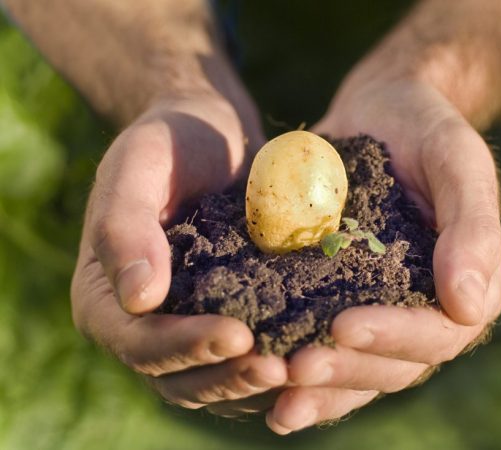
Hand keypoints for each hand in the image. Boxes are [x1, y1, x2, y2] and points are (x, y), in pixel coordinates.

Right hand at [71, 91, 287, 409]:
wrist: (210, 136)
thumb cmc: (169, 142)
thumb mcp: (140, 165)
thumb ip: (125, 226)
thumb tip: (138, 298)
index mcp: (106, 296)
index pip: (139, 341)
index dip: (185, 346)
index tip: (237, 336)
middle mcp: (142, 324)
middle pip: (180, 377)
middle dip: (228, 377)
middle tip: (279, 370)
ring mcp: (186, 326)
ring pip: (216, 379)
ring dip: (254, 384)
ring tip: (300, 370)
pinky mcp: (225, 319)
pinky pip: (244, 359)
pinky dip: (273, 365)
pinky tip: (310, 355)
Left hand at [262, 80, 500, 433]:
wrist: (377, 112)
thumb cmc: (425, 128)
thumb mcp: (456, 160)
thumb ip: (471, 227)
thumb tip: (469, 307)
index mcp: (461, 287)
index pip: (437, 333)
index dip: (393, 337)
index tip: (344, 327)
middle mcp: (420, 312)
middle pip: (391, 366)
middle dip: (344, 370)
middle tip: (295, 367)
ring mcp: (376, 311)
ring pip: (353, 370)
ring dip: (315, 389)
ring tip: (272, 390)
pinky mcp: (335, 300)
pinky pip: (319, 345)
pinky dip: (294, 374)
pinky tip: (260, 384)